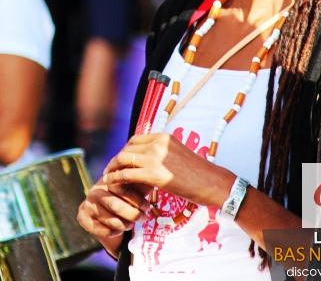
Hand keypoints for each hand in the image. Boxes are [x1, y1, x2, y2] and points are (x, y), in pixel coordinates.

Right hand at [77, 176, 149, 239]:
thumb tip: (153, 183)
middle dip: (133, 214)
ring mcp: (87, 205)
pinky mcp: (82, 218)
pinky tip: (119, 230)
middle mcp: (95, 191)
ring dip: (126, 225)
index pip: (123, 189)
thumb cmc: (123, 199)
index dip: (137, 200)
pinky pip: (104, 231)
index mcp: (107, 180)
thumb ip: (140, 185)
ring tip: (132, 224)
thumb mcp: (132, 190)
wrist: (103, 214)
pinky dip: (115, 233)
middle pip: (116, 206)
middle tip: (143, 219)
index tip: (147, 207)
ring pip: (111, 220)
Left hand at [101, 133, 235, 208]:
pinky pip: (127, 174)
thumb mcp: (179, 155)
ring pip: (124, 159)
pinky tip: (111, 183)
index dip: (126, 150)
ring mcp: (155, 157)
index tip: (121, 160)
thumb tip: (150, 162)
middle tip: (111, 169)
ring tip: (108, 176)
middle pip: (128, 148)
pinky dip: (116, 178)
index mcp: (164, 137)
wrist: (212, 182)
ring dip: (113, 168)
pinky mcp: (154, 174)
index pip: (136, 140)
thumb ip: (163, 154)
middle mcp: (158, 143)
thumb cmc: (199, 173)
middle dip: (117, 159)